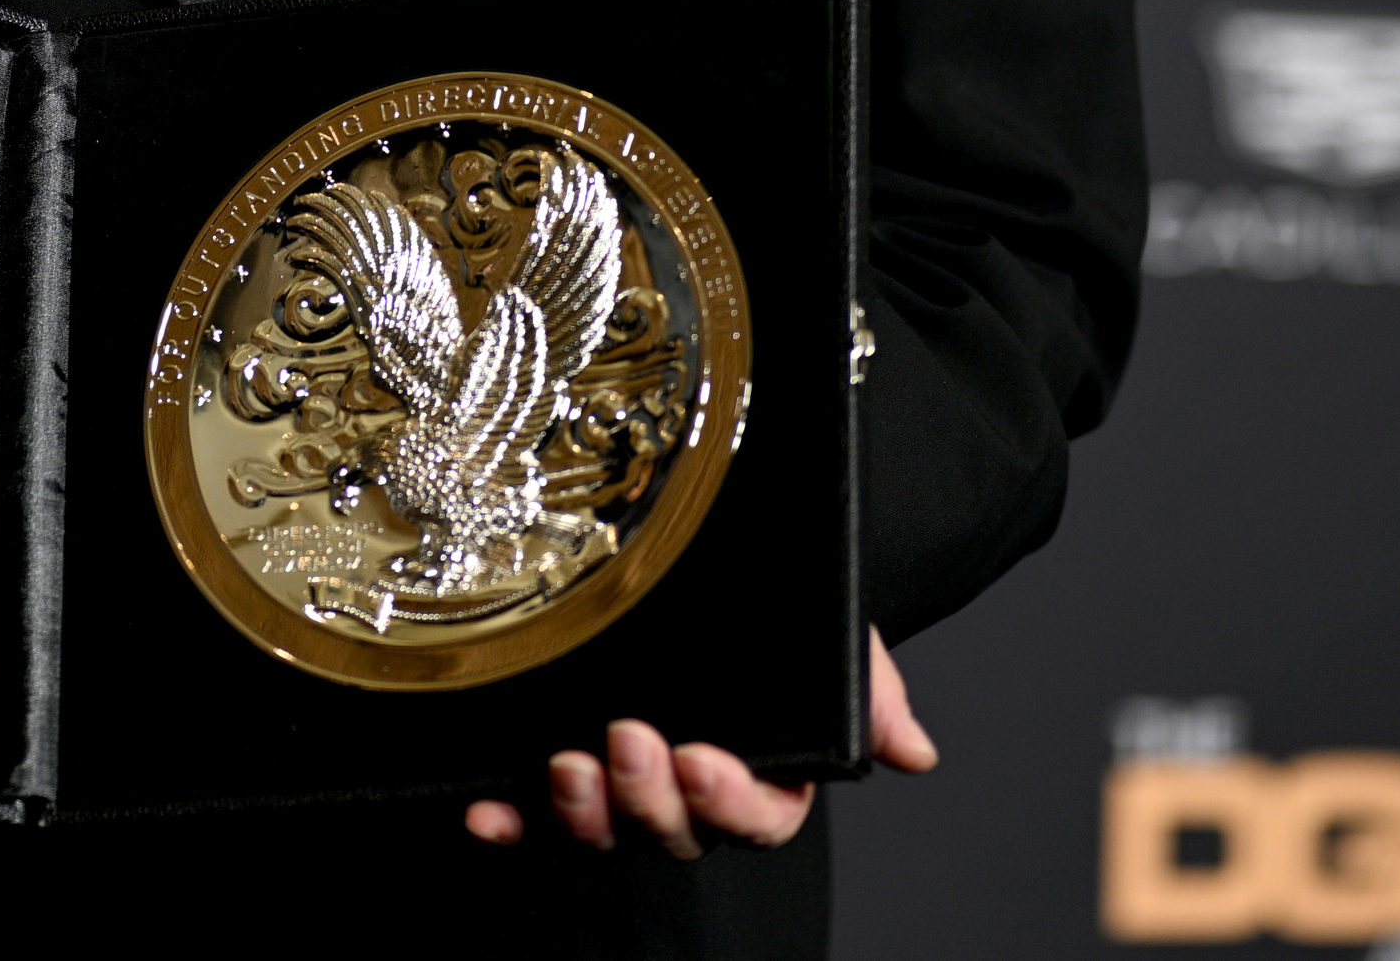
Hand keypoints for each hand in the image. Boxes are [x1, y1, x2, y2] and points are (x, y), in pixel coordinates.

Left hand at [461, 627, 937, 855]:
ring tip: (564, 766)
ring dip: (583, 814)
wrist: (721, 567)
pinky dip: (510, 822)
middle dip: (648, 800)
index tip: (701, 761)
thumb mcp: (834, 636)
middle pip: (676, 833)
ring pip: (607, 831)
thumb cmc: (779, 613)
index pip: (757, 816)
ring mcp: (623, 786)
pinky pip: (533, 817)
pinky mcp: (560, 776)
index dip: (728, 802)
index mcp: (764, 775)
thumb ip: (870, 692)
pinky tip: (487, 813)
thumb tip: (912, 751)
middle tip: (628, 740)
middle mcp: (691, 793)